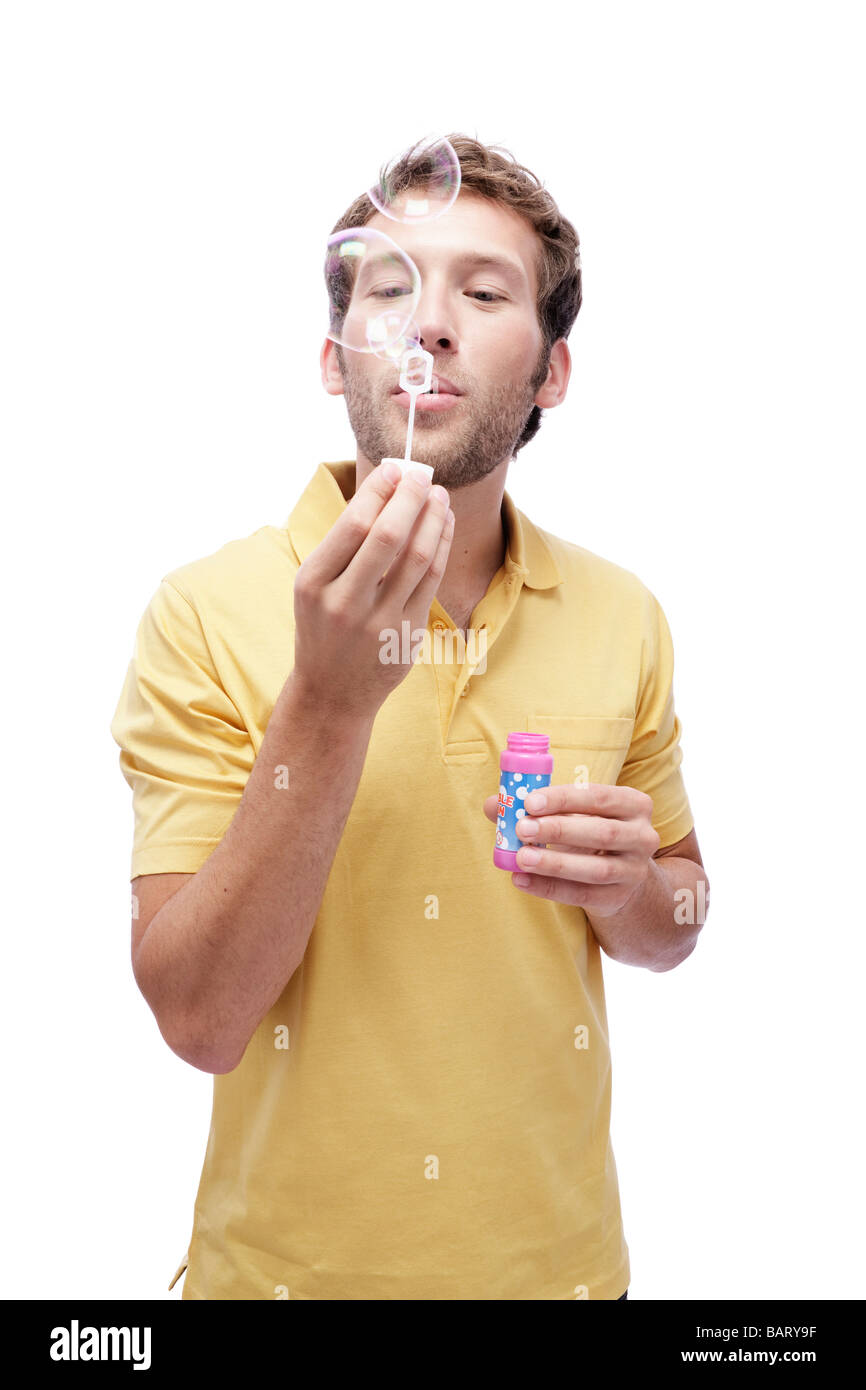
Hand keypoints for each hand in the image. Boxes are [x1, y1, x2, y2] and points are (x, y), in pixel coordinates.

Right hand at [290, 461, 453, 721]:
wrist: (332, 692)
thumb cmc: (324, 626)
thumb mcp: (315, 587)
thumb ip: (344, 545)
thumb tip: (385, 488)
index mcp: (313, 583)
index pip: (353, 524)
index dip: (379, 490)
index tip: (395, 468)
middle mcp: (344, 603)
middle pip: (388, 536)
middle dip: (410, 497)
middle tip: (422, 474)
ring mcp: (379, 622)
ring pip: (417, 557)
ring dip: (433, 518)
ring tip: (439, 495)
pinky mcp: (407, 635)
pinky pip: (431, 580)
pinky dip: (441, 546)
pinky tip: (443, 525)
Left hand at [482, 782, 660, 914]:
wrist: (622, 875)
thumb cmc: (588, 833)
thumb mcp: (572, 814)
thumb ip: (535, 807)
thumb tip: (494, 805)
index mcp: (634, 804)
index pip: (599, 796)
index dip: (564, 798)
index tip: (530, 801)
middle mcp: (643, 836)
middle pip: (602, 832)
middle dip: (559, 830)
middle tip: (522, 828)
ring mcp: (635, 871)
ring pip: (596, 869)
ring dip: (554, 863)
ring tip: (521, 858)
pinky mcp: (619, 897)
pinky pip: (583, 895)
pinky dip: (549, 889)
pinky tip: (521, 881)